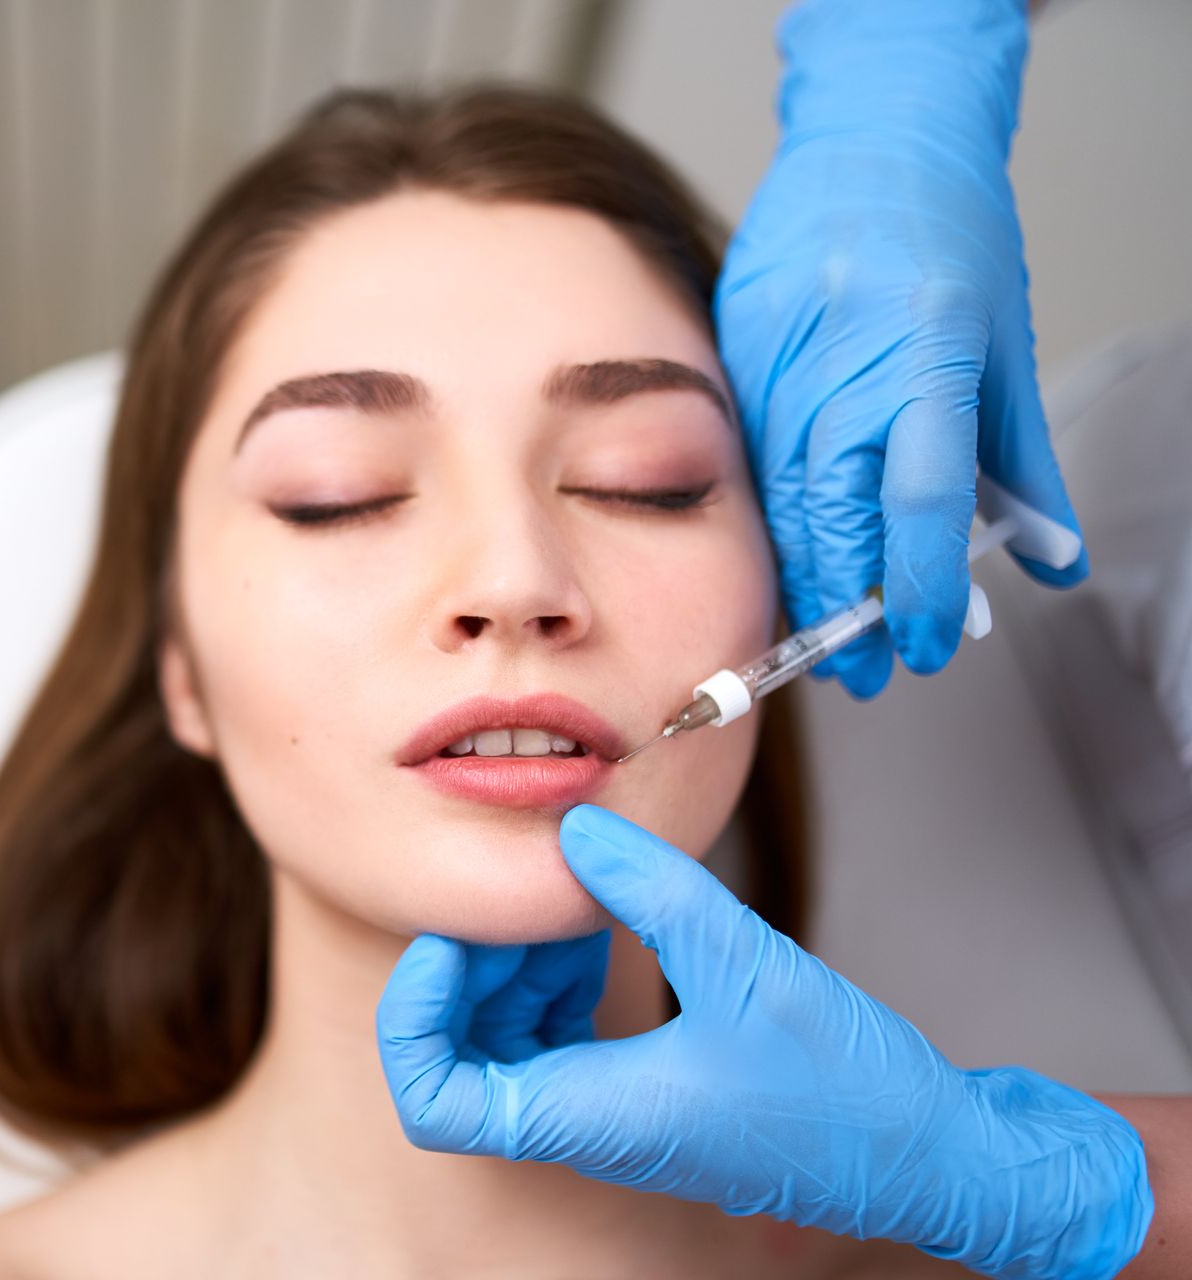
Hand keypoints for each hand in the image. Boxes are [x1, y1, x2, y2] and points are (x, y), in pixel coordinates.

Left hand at [376, 804, 1152, 1279]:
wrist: (937, 1155)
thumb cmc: (852, 1096)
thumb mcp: (743, 961)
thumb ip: (646, 887)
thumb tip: (574, 828)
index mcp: (588, 1116)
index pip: (434, 1099)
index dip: (414, 1016)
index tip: (449, 937)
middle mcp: (588, 1123)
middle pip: (463, 1055)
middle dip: (471, 968)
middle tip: (517, 899)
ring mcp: (616, 1111)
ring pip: (511, 1040)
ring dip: (519, 967)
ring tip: (569, 902)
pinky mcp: (649, 1090)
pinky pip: (565, 1035)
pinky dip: (564, 978)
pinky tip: (607, 923)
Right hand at [715, 0, 1087, 697]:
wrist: (871, 139)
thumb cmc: (950, 232)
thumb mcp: (1007, 343)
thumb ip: (1022, 461)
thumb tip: (1049, 560)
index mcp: (927, 353)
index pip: (917, 498)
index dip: (914, 585)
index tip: (919, 645)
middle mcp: (844, 357)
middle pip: (832, 513)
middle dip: (843, 607)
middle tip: (858, 672)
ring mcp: (779, 354)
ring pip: (779, 496)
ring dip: (799, 574)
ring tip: (820, 632)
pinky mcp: (735, 350)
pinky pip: (746, 458)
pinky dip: (769, 515)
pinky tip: (784, 554)